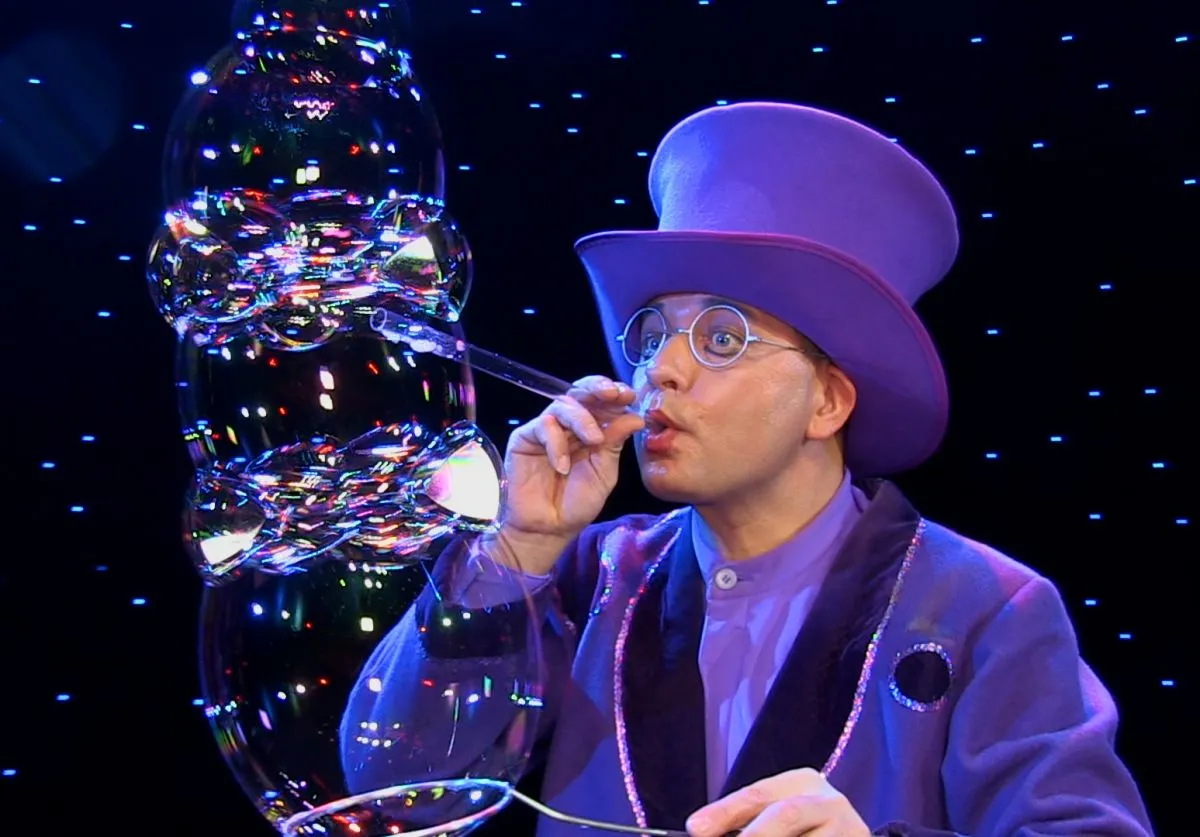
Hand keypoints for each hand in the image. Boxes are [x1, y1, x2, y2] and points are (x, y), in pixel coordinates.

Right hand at [484, 375, 644, 574]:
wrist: (548, 528)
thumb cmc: (576, 503)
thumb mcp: (604, 473)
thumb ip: (615, 444)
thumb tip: (635, 417)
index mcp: (591, 430)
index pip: (601, 402)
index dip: (615, 393)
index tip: (629, 396)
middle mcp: (569, 426)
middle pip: (580, 393)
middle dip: (598, 388)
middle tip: (613, 394)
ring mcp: (546, 430)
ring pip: (563, 405)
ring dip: (582, 418)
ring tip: (594, 440)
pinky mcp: (524, 438)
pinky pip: (542, 427)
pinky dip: (556, 443)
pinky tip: (562, 466)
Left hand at [686, 768, 869, 836]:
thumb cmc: (805, 829)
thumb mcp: (778, 814)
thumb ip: (745, 821)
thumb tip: (703, 830)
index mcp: (802, 782)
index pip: (756, 795)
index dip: (724, 812)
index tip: (696, 828)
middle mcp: (828, 801)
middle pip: (785, 815)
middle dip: (754, 836)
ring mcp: (849, 828)